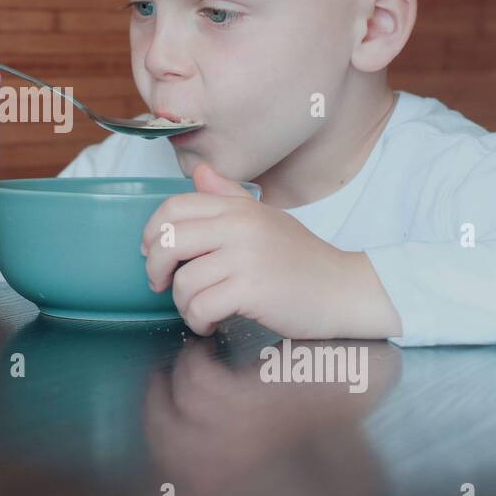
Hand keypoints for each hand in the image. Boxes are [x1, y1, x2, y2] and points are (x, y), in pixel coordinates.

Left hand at [139, 161, 401, 338]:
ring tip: (199, 310)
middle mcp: (238, 227)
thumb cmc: (302, 259)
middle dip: (154, 268)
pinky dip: (198, 321)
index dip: (152, 232)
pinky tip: (211, 323)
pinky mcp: (251, 290)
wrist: (343, 289)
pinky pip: (201, 307)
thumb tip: (199, 173)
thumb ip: (228, 197)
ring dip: (183, 304)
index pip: (174, 208)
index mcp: (236, 208)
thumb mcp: (264, 219)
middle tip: (161, 284)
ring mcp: (244, 257)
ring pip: (182, 282)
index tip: (152, 252)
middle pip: (168, 240)